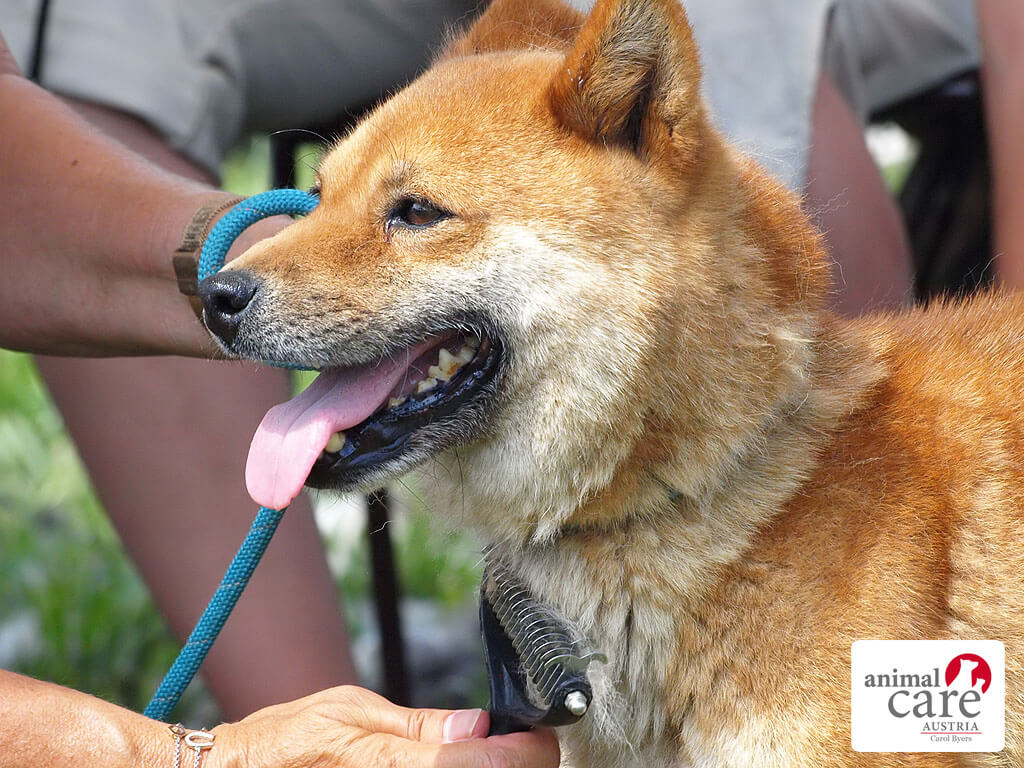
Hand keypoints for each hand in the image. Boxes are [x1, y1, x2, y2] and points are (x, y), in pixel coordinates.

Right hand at [210, 685, 559, 767]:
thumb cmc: (281, 745)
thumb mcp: (351, 711)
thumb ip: (419, 728)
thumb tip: (478, 728)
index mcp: (394, 767)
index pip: (489, 766)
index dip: (528, 752)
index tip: (541, 736)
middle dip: (513, 766)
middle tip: (517, 745)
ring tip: (486, 753)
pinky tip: (455, 764)